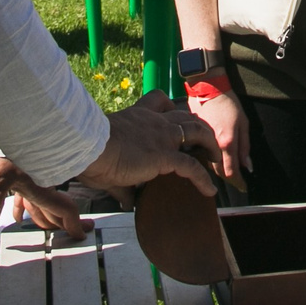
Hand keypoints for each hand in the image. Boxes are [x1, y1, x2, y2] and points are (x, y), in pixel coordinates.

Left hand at [0, 156, 87, 235]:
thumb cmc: (10, 149)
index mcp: (42, 187)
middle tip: (75, 234)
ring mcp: (36, 176)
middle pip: (57, 209)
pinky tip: (18, 216)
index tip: (80, 235)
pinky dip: (24, 207)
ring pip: (43, 202)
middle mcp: (43, 183)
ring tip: (46, 228)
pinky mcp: (26, 169)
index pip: (64, 209)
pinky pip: (28, 195)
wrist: (13, 122)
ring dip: (44, 217)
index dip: (73, 224)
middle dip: (63, 224)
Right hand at [74, 93, 219, 203]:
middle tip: (206, 142)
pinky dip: (204, 178)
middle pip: (186, 115)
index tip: (177, 119)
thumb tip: (126, 202)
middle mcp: (154, 122)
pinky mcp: (165, 155)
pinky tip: (210, 190)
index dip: (172, 109)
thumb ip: (121, 184)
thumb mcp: (106, 162)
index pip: (160, 101)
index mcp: (137, 116)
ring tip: (216, 160)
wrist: (89, 146)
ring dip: (210, 144)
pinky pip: (192, 166)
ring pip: (197, 132)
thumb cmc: (90, 151)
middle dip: (200, 127)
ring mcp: (162, 137)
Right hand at [183, 85, 250, 183]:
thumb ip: (245, 146)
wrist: (207, 87)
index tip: (244, 186)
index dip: (238, 182)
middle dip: (229, 178)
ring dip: (218, 170)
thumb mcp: (244, 123)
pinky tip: (214, 157)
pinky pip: (200, 154)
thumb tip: (248, 166)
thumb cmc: (229, 103)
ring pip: (208, 165)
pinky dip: (208, 159)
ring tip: (227, 169)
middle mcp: (211, 145)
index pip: (231, 172)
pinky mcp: (192, 137)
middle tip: (237, 179)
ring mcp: (199, 142)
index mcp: (226, 142)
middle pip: (219, 172)